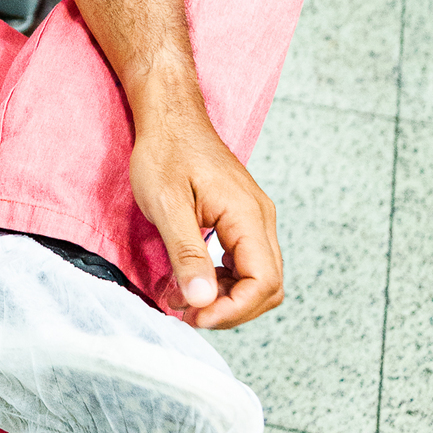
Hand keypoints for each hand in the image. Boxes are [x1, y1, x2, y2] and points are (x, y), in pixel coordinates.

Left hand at [128, 113, 282, 329]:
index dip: (232, 310)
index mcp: (247, 215)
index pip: (262, 282)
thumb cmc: (165, 151)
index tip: (195, 316)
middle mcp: (259, 218)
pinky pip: (245, 262)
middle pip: (267, 286)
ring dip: (225, 297)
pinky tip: (191, 278)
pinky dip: (222, 280)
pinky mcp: (241, 218)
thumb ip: (186, 254)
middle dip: (229, 309)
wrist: (169, 115)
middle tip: (187, 311)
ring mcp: (253, 217)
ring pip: (258, 277)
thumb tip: (203, 301)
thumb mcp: (167, 205)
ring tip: (182, 295)